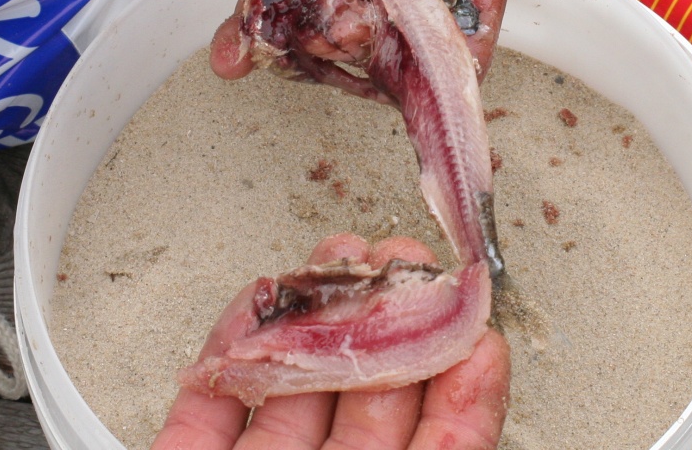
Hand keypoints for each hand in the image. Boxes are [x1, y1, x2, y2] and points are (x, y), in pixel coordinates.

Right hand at [152, 233, 510, 449]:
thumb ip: (450, 444)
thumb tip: (486, 362)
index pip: (436, 437)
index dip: (451, 363)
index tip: (463, 301)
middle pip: (358, 399)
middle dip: (373, 319)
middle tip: (390, 261)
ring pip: (283, 392)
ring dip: (303, 321)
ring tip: (329, 264)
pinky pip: (205, 411)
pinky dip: (224, 354)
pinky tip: (252, 309)